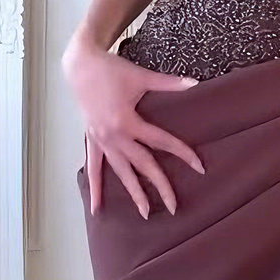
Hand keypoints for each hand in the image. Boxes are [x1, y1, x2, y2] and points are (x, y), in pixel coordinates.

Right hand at [63, 37, 204, 218]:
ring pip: (120, 172)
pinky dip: (96, 188)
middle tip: (174, 207)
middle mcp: (113, 136)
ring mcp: (101, 141)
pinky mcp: (92, 140)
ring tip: (145, 213)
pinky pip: (94, 168)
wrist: (81, 66)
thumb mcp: (141, 76)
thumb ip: (169, 83)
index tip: (199, 167)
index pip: (161, 142)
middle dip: (159, 186)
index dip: (182, 153)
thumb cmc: (112, 70)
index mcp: (127, 121)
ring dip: (132, 193)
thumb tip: (195, 83)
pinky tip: (97, 209)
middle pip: (142, 165)